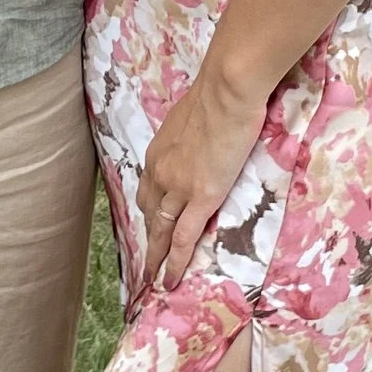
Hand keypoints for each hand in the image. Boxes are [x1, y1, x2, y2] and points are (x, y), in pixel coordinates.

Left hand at [136, 63, 269, 291]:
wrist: (226, 91)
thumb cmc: (218, 93)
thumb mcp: (193, 116)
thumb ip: (193, 134)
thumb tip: (202, 136)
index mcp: (159, 152)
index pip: (149, 187)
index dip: (150, 207)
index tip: (151, 221)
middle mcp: (160, 172)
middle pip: (148, 212)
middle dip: (147, 238)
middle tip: (145, 262)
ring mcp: (178, 188)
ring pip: (160, 230)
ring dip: (156, 257)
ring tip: (153, 279)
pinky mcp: (200, 198)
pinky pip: (183, 238)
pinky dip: (175, 262)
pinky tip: (170, 280)